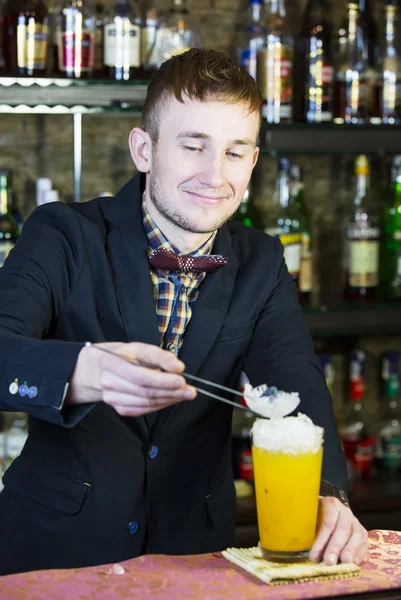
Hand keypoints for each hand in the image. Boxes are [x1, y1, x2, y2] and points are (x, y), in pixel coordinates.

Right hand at [67, 341, 196, 415]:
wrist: (96, 370)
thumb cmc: (121, 356)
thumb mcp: (137, 348)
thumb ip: (157, 355)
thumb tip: (178, 367)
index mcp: (111, 363)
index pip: (140, 375)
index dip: (162, 379)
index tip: (182, 377)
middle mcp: (109, 382)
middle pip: (145, 391)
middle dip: (171, 391)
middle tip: (190, 390)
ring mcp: (112, 398)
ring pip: (146, 403)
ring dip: (169, 400)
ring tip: (186, 394)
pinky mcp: (118, 408)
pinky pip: (143, 410)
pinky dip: (160, 405)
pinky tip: (172, 399)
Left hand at [309, 496, 367, 565]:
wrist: (324, 514)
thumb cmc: (313, 520)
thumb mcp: (307, 520)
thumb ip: (305, 530)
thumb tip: (304, 547)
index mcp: (330, 504)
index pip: (327, 521)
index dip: (321, 539)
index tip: (314, 555)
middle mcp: (344, 511)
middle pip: (342, 528)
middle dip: (335, 547)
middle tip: (328, 562)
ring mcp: (355, 521)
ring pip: (356, 535)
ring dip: (349, 551)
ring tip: (343, 564)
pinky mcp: (362, 533)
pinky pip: (364, 543)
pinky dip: (359, 554)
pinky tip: (352, 564)